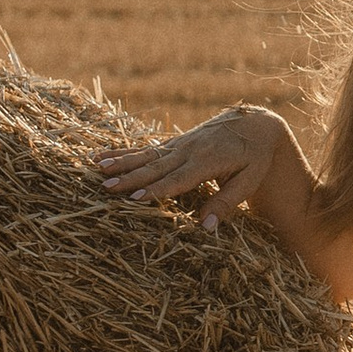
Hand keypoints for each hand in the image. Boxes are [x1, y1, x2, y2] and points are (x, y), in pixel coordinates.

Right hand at [91, 104, 313, 237]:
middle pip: (155, 167)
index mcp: (208, 160)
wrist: (256, 124)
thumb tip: (205, 227)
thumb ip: (227, 203)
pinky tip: (102, 156)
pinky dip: (123, 153)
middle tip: (107, 188)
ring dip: (120, 162)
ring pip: (145, 155)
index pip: (178, 179)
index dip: (157, 189)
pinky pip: (145, 149)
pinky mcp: (174, 143)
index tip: (135, 198)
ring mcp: (179, 144)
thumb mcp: (250, 180)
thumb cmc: (255, 156)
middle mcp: (189, 150)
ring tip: (97, 168)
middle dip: (130, 178)